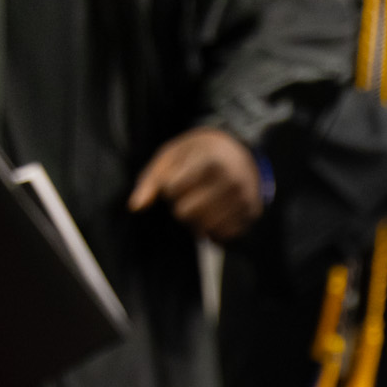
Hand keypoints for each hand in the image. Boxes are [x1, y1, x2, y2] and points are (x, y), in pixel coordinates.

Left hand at [129, 127, 261, 242]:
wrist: (241, 150)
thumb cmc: (200, 153)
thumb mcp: (172, 155)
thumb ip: (151, 180)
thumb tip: (135, 207)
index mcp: (211, 160)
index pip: (172, 190)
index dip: (169, 186)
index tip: (180, 176)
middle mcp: (232, 182)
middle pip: (186, 213)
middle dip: (181, 206)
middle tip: (189, 194)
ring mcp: (244, 200)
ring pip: (204, 229)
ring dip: (196, 222)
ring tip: (201, 205)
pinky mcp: (251, 215)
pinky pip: (223, 236)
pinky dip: (213, 231)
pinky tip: (213, 216)